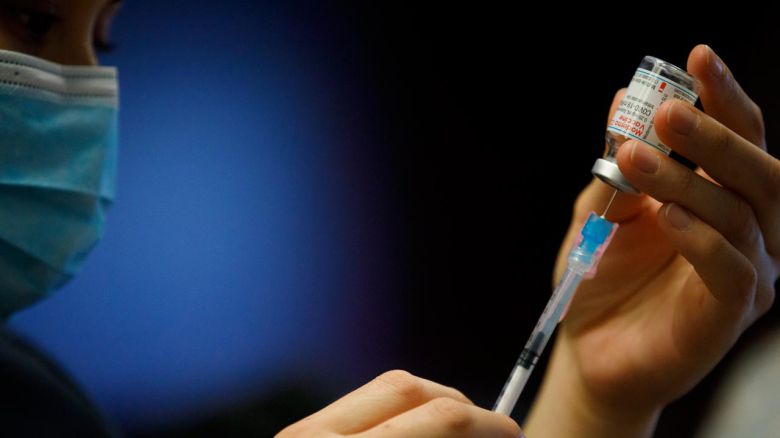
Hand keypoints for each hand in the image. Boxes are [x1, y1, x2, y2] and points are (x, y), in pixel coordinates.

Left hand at [277, 370, 521, 436]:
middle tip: (491, 430)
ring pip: (382, 390)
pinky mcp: (297, 435)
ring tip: (456, 432)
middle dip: (459, 406)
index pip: (438, 418)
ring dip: (428, 407)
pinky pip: (361, 409)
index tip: (512, 433)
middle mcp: (317, 436)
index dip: (487, 423)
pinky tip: (417, 435)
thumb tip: (491, 434)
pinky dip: (399, 419)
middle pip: (404, 386)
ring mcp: (300, 432)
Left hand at [525, 44, 778, 436]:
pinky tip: (666, 216)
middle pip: (756, 171)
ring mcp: (747, 275)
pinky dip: (701, 239)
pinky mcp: (728, 316)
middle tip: (667, 109)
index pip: (739, 137)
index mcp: (722, 197)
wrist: (589, 348)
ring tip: (636, 157)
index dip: (724, 96)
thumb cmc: (602, 276)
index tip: (697, 56)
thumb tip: (620, 98)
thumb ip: (616, 162)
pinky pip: (732, 271)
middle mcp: (749, 231)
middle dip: (713, 134)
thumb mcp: (602, 208)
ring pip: (740, 215)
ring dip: (689, 179)